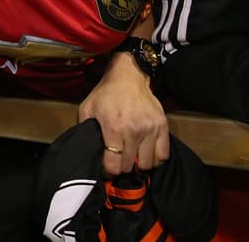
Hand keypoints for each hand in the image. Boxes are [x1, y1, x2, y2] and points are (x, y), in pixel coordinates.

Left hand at [78, 54, 169, 174]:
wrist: (128, 76)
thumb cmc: (106, 93)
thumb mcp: (87, 109)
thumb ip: (84, 130)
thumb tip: (87, 151)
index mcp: (113, 128)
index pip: (114, 165)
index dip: (108, 172)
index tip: (107, 169)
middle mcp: (133, 130)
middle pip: (129, 166)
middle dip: (122, 167)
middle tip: (118, 162)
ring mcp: (150, 129)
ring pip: (147, 164)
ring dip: (138, 164)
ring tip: (132, 158)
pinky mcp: (162, 126)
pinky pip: (163, 154)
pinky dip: (155, 159)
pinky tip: (146, 153)